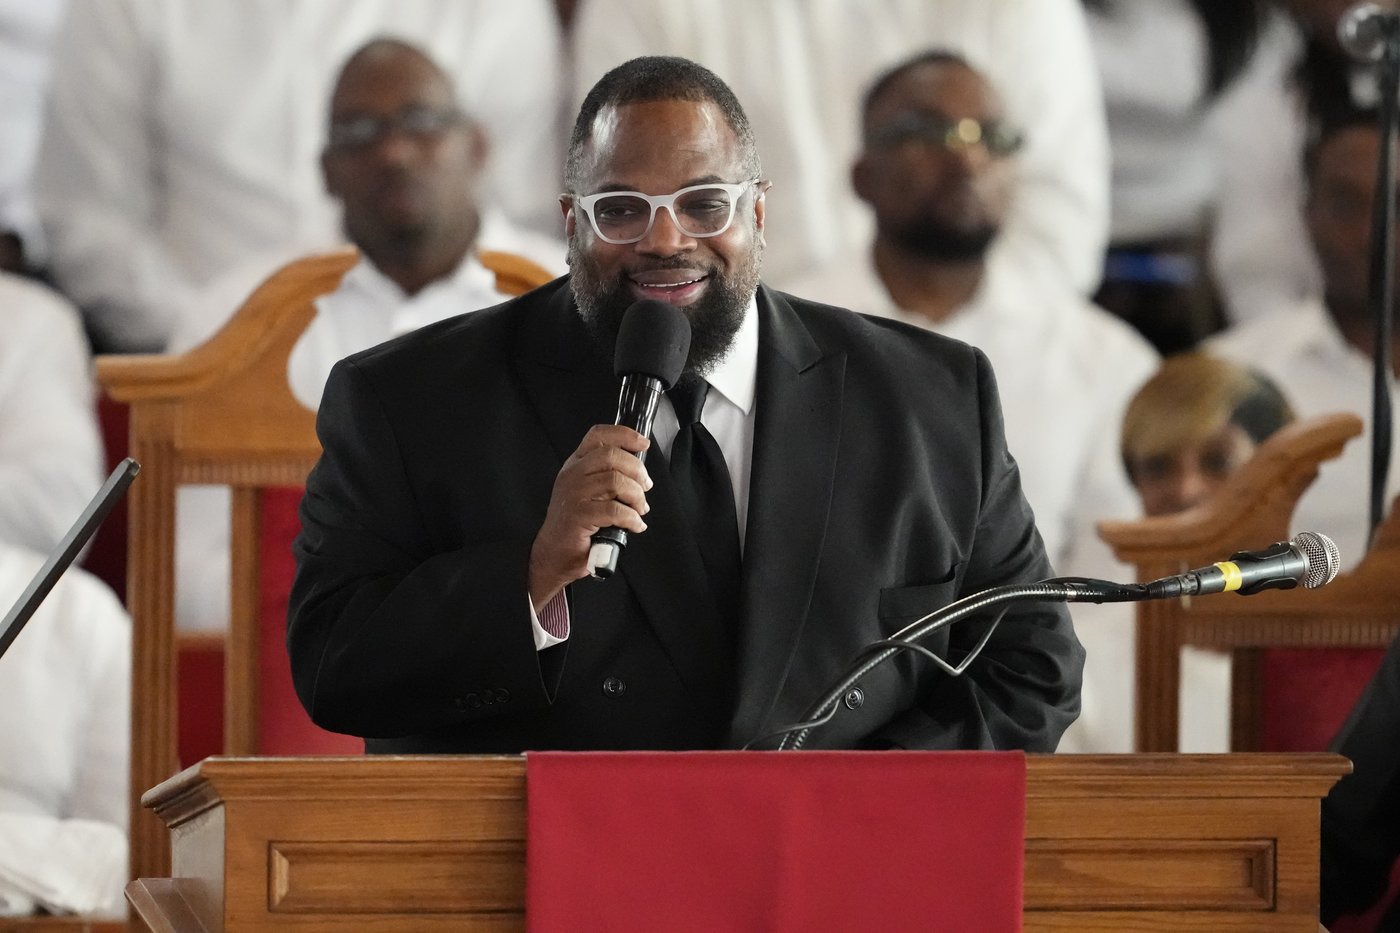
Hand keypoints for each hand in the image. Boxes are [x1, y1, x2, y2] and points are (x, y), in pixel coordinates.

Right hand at [529, 424, 651, 605]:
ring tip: (638, 509)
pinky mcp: (577, 516)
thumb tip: (639, 472)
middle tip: (645, 487)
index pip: (599, 436)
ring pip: (615, 481)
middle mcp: (572, 474)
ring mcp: (573, 494)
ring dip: (636, 497)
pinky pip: (614, 510)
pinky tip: (634, 525)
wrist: (553, 554)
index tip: (643, 443)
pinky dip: (631, 518)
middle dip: (637, 471)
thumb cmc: (575, 524)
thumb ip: (607, 475)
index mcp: (576, 464)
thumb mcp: (588, 491)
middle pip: (611, 456)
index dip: (624, 435)